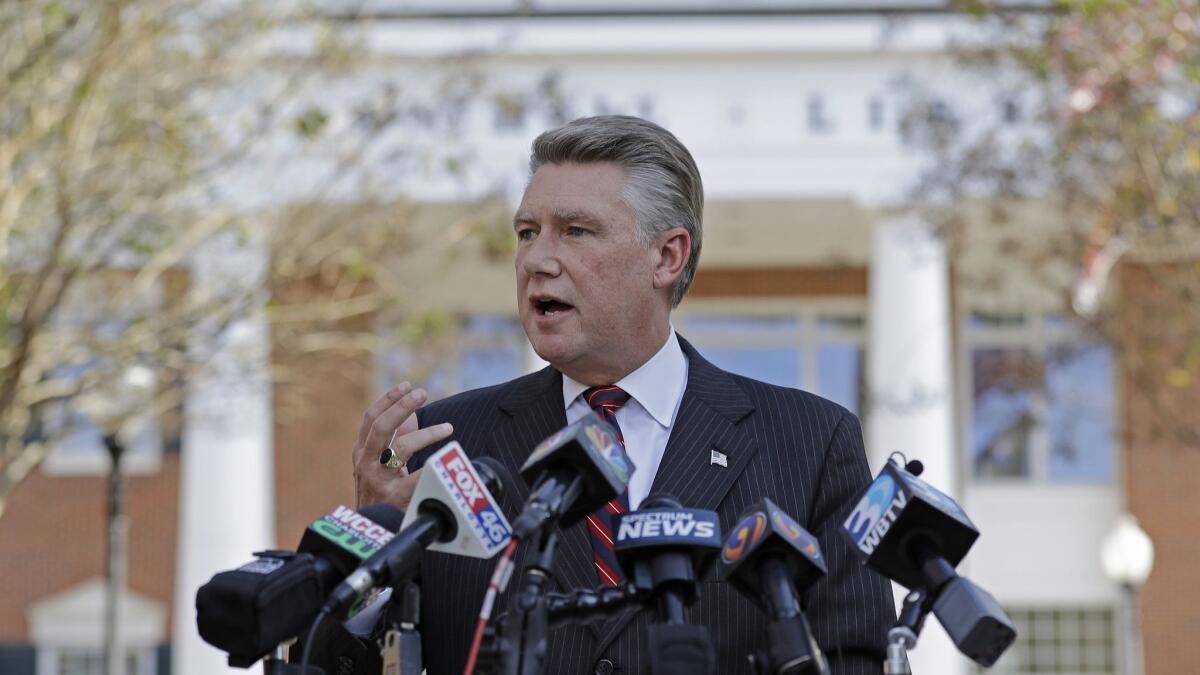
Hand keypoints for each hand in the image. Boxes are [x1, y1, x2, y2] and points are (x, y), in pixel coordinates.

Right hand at [352, 382, 453, 509]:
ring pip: (401, 448)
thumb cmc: (379, 496)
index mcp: (362, 452)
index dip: (388, 399)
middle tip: (422, 393)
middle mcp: (365, 462)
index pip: (371, 418)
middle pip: (381, 426)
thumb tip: (411, 416)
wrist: (370, 534)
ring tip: (448, 427)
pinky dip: (434, 466)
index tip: (407, 385)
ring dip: (427, 434)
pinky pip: (417, 476)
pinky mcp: (393, 496)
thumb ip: (393, 442)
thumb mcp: (380, 466)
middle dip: (401, 406)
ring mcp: (377, 479)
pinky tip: (449, 459)